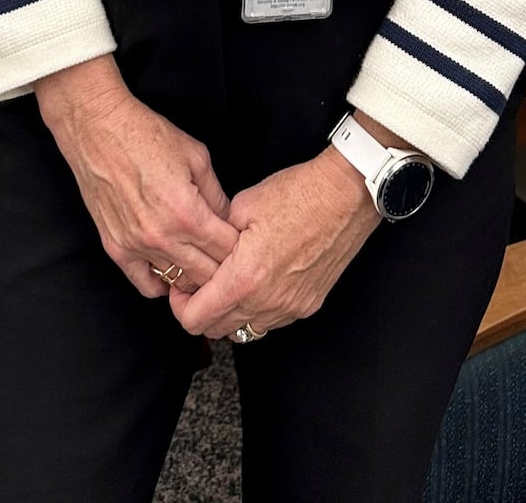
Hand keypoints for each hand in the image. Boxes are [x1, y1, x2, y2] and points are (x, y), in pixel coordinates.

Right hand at [34, 55, 237, 299]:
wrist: (99, 129)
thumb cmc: (146, 135)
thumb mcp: (196, 156)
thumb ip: (216, 194)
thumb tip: (227, 220)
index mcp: (186, 213)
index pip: (226, 250)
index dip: (240, 248)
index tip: (242, 243)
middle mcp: (162, 236)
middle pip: (205, 274)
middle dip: (222, 268)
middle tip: (227, 257)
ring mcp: (136, 246)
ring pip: (178, 282)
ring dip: (193, 276)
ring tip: (200, 262)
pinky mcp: (115, 248)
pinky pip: (144, 284)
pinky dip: (161, 283)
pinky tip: (170, 270)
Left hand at [169, 148, 379, 339]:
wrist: (345, 195)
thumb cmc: (298, 194)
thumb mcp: (242, 205)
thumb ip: (215, 237)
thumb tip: (201, 250)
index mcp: (245, 277)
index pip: (196, 319)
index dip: (180, 305)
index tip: (180, 288)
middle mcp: (267, 302)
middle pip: (216, 330)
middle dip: (201, 310)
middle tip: (200, 284)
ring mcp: (290, 308)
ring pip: (244, 330)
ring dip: (230, 313)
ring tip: (229, 282)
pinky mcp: (308, 305)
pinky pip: (271, 321)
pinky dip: (256, 310)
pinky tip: (258, 282)